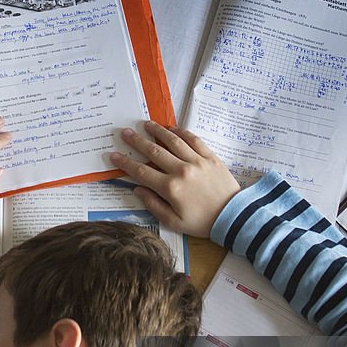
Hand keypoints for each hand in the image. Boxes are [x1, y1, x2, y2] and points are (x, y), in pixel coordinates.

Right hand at [109, 122, 239, 237]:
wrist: (233, 217)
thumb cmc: (202, 223)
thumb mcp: (174, 222)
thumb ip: (153, 205)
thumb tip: (137, 190)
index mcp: (170, 188)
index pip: (141, 172)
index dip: (125, 163)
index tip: (114, 155)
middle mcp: (181, 171)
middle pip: (154, 151)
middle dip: (137, 141)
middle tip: (125, 132)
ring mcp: (197, 161)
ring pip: (173, 141)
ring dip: (157, 131)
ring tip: (146, 124)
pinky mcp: (210, 157)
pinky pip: (193, 140)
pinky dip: (181, 132)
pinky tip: (172, 128)